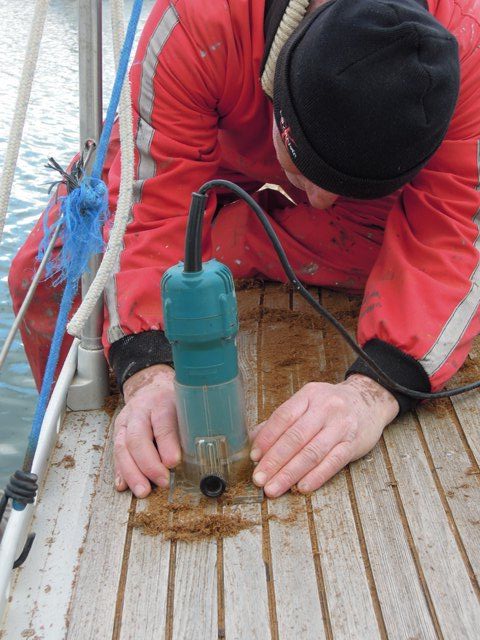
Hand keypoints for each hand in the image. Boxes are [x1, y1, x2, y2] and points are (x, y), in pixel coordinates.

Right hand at [113, 364, 180, 497]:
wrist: (150, 389)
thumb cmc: (172, 403)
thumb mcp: (184, 407)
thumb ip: (189, 427)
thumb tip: (198, 456)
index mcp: (160, 403)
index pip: (162, 423)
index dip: (167, 444)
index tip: (174, 462)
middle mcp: (139, 412)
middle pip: (137, 438)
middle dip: (149, 464)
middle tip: (163, 481)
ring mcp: (125, 423)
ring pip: (122, 448)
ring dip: (132, 472)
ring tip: (143, 491)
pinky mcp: (117, 433)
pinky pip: (115, 454)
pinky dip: (119, 472)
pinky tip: (123, 486)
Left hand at [250, 374, 398, 497]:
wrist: (370, 401)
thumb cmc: (331, 405)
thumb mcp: (307, 403)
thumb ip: (281, 420)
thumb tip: (254, 440)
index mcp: (309, 395)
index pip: (283, 417)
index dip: (266, 438)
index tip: (254, 457)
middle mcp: (325, 408)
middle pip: (295, 437)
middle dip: (274, 461)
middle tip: (259, 479)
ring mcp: (341, 426)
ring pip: (312, 453)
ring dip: (290, 473)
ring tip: (274, 488)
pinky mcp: (353, 444)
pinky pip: (332, 463)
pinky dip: (316, 477)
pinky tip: (301, 487)